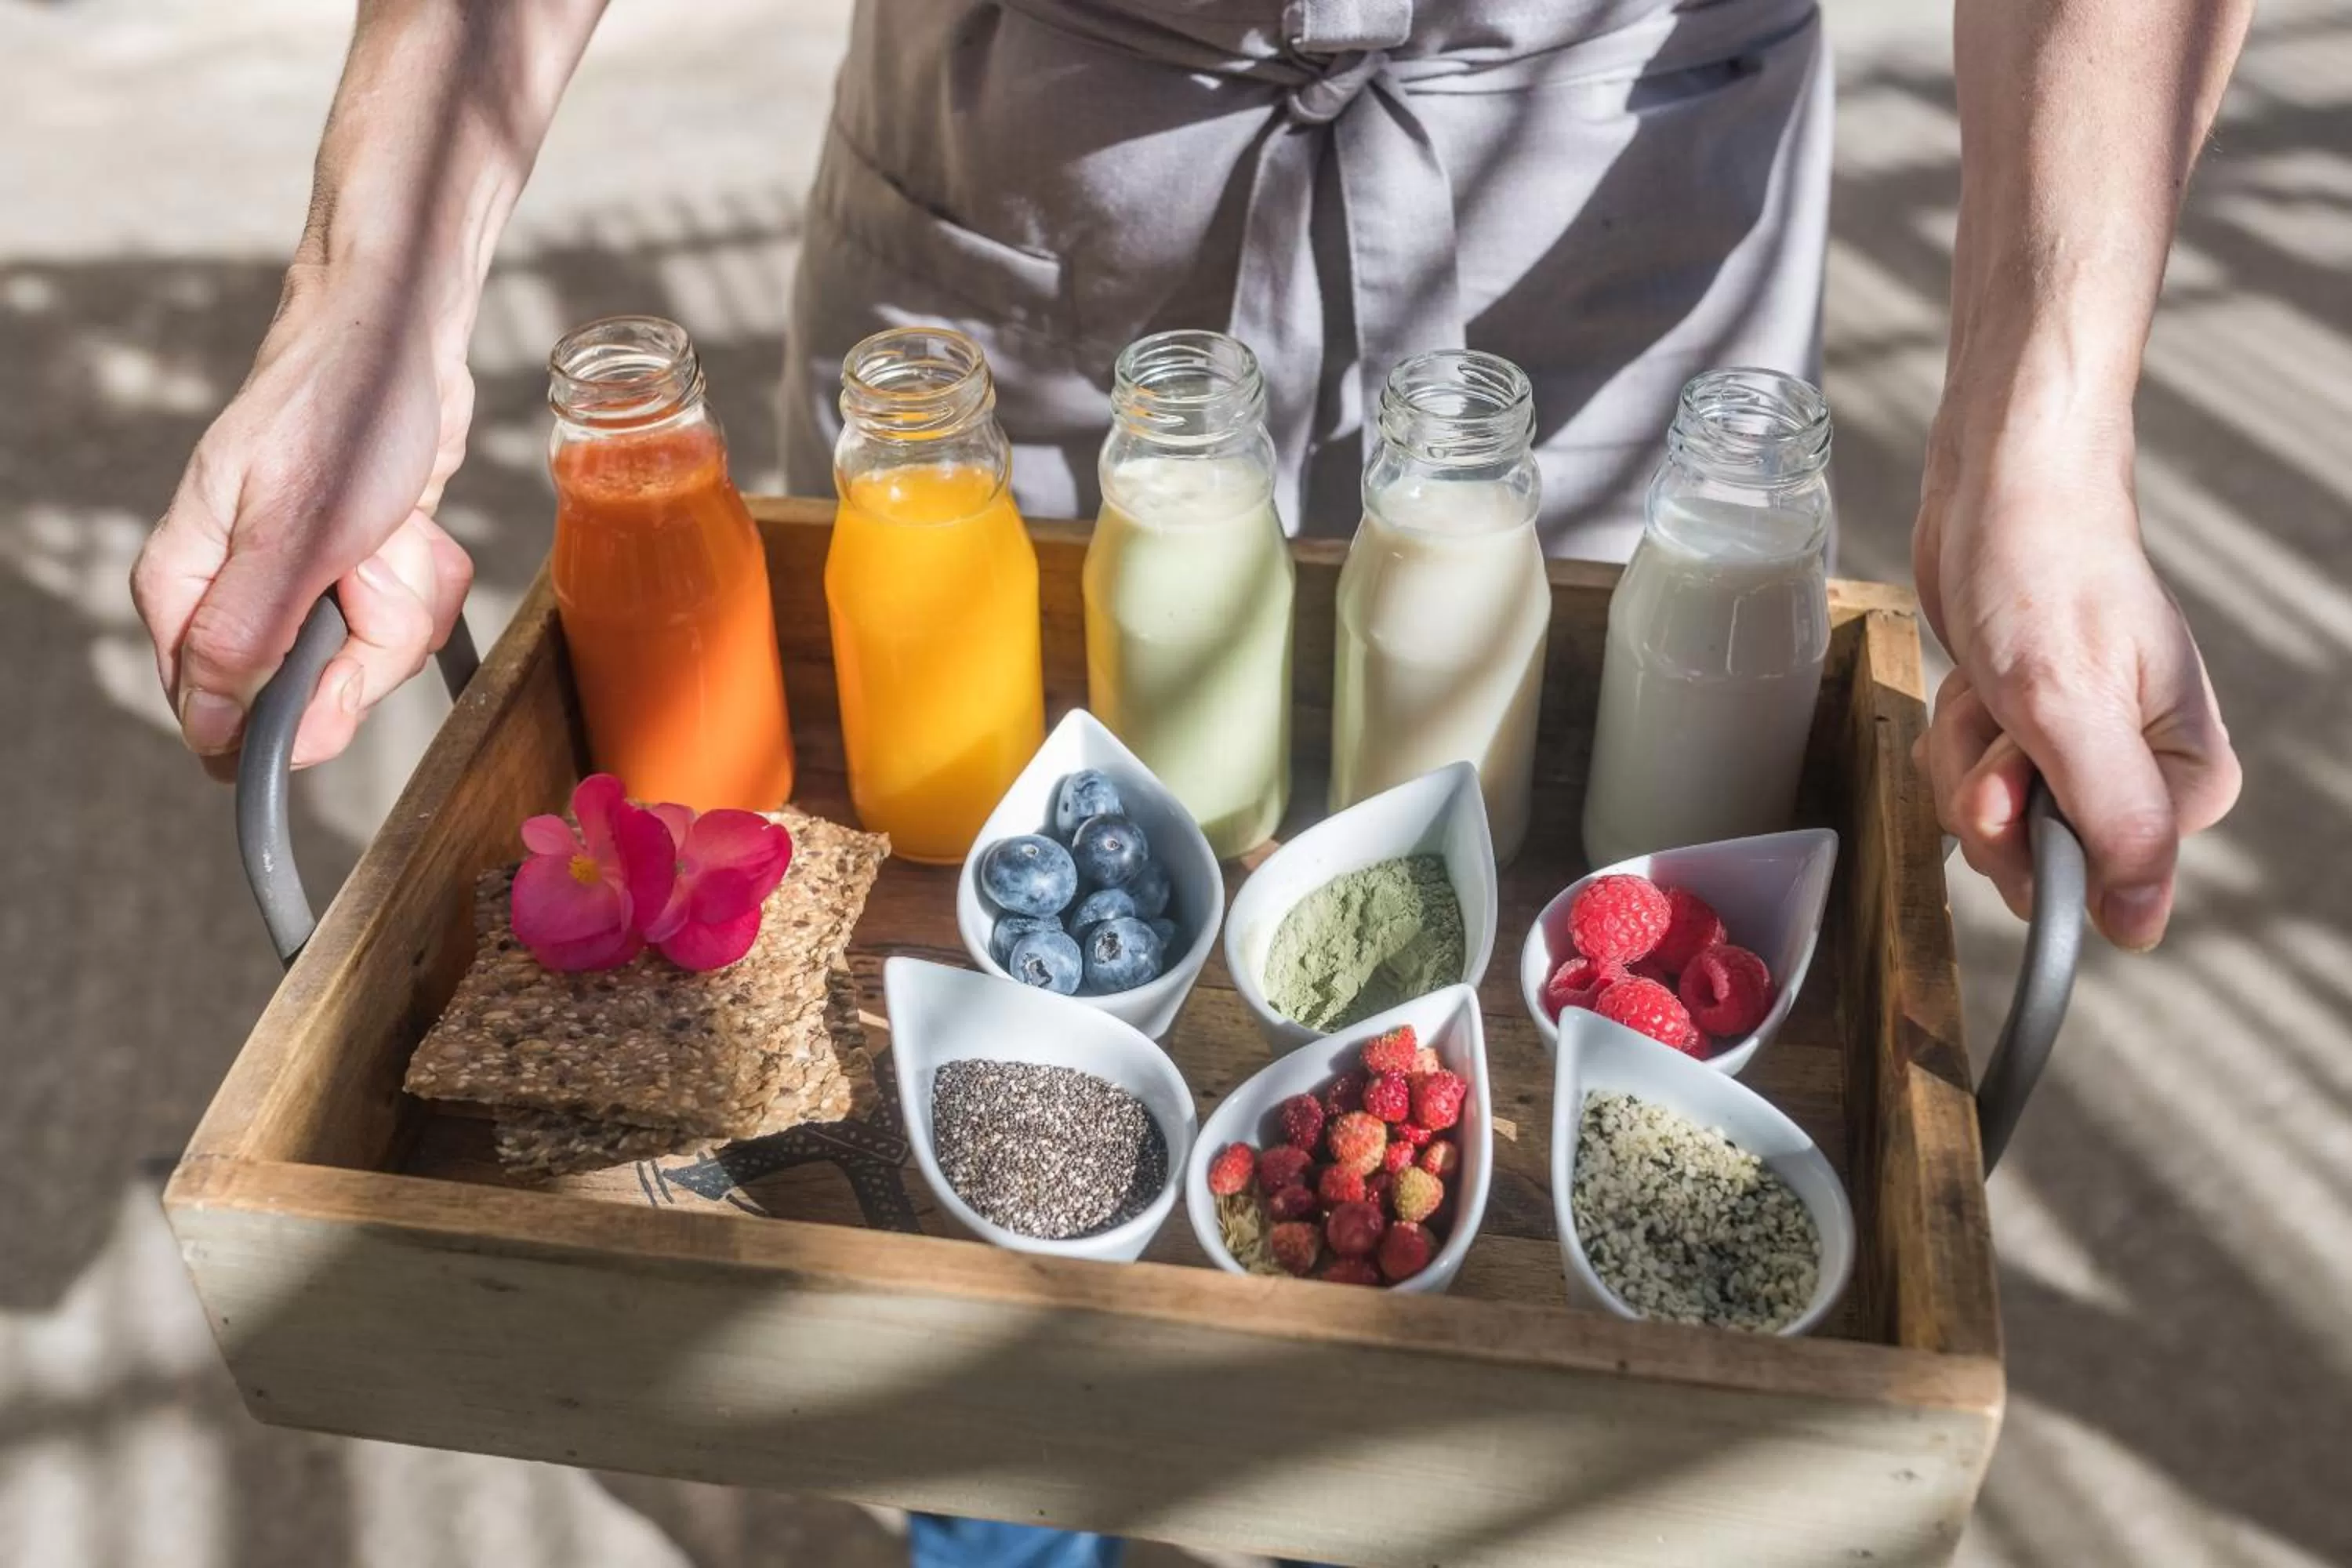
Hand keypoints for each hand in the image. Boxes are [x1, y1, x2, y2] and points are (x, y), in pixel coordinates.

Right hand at [131, 263, 475, 778]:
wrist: (405, 335)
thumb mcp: (296, 533)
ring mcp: (306, 583)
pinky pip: (407, 618)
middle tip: (370, 571)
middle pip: (310, 695)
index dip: (291, 716)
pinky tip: (415, 527)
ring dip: (406, 600)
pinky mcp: (362, 568)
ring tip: (392, 533)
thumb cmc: (343, 410)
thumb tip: (207, 725)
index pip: (216, 714)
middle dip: (370, 644)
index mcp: (189, 585)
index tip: (337, 679)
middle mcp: (240, 592)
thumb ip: (248, 633)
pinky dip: (427, 577)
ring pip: (371, 657)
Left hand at [1913, 420, 2239, 949]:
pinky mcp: (2027, 735)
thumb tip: (2141, 926)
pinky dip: (1953, 732)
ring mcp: (2080, 754)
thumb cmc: (2043, 570)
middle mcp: (2140, 774)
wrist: (2003, 488)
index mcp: (2184, 777)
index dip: (2034, 835)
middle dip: (1988, 788)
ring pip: (1990, 820)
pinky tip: (1976, 680)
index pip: (2099, 879)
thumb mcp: (2070, 705)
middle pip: (2036, 857)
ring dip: (1964, 751)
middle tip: (2001, 714)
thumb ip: (2114, 823)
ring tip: (1991, 681)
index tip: (2016, 772)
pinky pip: (1968, 780)